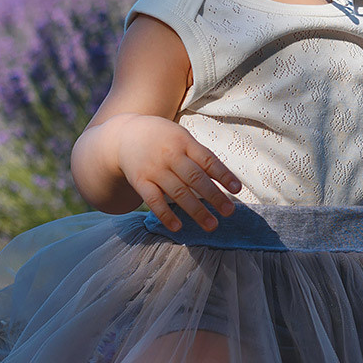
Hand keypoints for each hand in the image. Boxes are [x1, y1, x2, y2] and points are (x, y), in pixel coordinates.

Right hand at [112, 115, 242, 231]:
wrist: (125, 134)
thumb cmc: (163, 138)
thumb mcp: (181, 137)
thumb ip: (199, 156)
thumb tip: (224, 180)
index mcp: (184, 142)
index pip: (208, 160)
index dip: (223, 174)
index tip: (237, 189)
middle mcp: (170, 155)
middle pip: (195, 178)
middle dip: (214, 196)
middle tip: (229, 212)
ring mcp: (154, 169)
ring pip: (178, 192)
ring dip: (196, 210)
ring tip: (212, 225)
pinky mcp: (140, 181)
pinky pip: (154, 200)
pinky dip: (166, 215)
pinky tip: (178, 227)